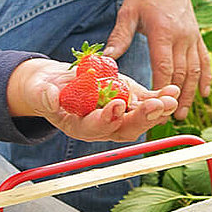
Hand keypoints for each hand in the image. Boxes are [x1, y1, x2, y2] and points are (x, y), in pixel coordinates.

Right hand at [7, 58, 179, 141]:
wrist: (57, 83)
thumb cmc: (46, 90)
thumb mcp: (40, 91)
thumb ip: (45, 96)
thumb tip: (51, 99)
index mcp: (80, 126)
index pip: (96, 128)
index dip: (107, 119)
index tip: (116, 106)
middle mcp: (103, 125)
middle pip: (125, 128)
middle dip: (141, 118)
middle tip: (154, 106)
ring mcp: (118, 114)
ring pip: (140, 118)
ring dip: (156, 111)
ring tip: (169, 100)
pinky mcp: (128, 100)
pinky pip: (146, 103)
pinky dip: (160, 98)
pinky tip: (171, 91)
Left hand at [106, 0, 211, 120]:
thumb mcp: (127, 13)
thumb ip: (119, 38)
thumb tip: (105, 60)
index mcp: (163, 32)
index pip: (164, 67)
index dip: (160, 89)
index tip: (154, 107)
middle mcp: (182, 36)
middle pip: (181, 73)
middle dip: (174, 98)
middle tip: (165, 119)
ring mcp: (192, 36)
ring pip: (195, 70)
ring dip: (190, 94)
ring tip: (182, 114)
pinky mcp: (197, 36)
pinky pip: (204, 60)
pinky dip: (206, 78)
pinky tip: (204, 94)